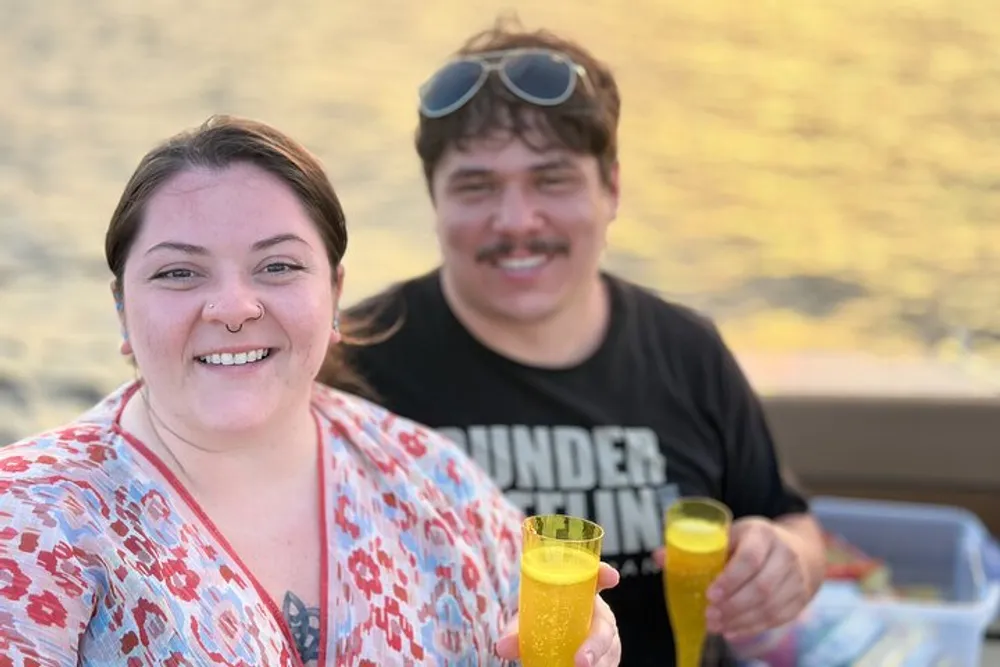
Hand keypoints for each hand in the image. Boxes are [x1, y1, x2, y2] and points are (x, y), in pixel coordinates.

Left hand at [496, 562, 621, 666]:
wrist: (553, 642)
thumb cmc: (544, 620)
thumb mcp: (530, 620)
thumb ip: (517, 629)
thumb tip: (503, 646)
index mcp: (583, 594)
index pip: (596, 578)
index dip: (604, 574)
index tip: (611, 577)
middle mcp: (599, 616)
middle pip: (605, 626)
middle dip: (595, 644)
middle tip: (581, 661)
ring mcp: (607, 640)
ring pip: (608, 652)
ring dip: (595, 663)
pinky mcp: (608, 659)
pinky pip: (606, 665)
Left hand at [705, 517, 814, 639]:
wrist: (795, 549)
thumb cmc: (750, 542)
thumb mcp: (731, 535)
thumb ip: (705, 548)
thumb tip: (665, 559)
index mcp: (763, 534)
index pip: (750, 559)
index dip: (730, 580)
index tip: (710, 595)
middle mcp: (786, 554)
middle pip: (762, 587)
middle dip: (733, 606)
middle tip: (709, 615)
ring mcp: (797, 578)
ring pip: (770, 606)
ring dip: (740, 620)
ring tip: (715, 625)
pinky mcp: (800, 598)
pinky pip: (777, 619)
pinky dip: (752, 628)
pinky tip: (731, 630)